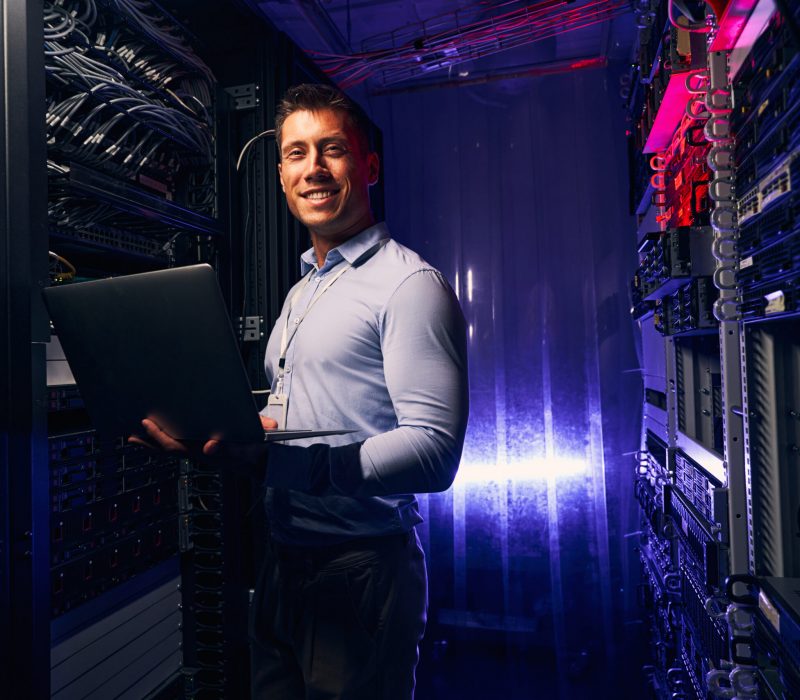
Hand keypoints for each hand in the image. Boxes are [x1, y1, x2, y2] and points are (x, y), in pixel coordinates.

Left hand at [128, 415, 276, 473]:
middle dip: (149, 442)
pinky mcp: (206, 448)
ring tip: (138, 433)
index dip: (159, 436)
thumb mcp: (249, 448)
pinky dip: (167, 439)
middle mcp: (202, 453)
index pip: (178, 447)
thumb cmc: (257, 453)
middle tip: (131, 433)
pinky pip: (182, 443)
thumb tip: (211, 445)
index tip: (147, 424)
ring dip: (154, 441)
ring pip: (174, 447)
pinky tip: (160, 432)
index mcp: (208, 452)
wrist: (266, 463)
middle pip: (170, 449)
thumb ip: (231, 448)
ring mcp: (203, 451)